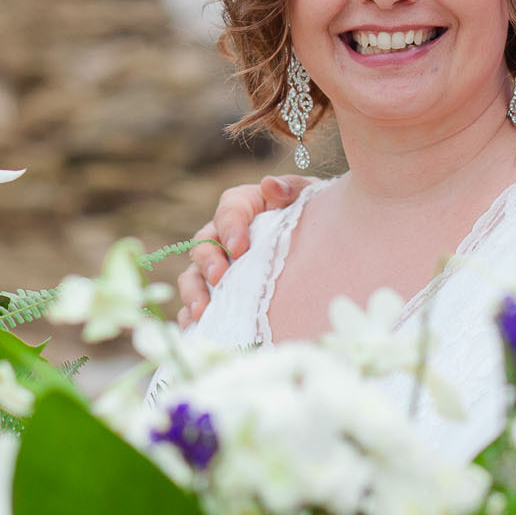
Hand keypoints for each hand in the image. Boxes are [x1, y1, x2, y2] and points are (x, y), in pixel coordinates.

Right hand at [174, 175, 312, 324]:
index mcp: (245, 206)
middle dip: (208, 262)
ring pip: (193, 276)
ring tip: (202, 312)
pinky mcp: (218, 295)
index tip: (239, 247)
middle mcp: (224, 236)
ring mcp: (218, 267)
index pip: (229, 209)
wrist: (324, 249)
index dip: (230, 227)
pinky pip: (195, 306)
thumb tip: (270, 185)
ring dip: (193, 293)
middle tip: (220, 278)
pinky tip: (198, 329)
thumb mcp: (307, 199)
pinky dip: (191, 318)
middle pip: (204, 244)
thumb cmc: (312, 218)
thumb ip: (291, 189)